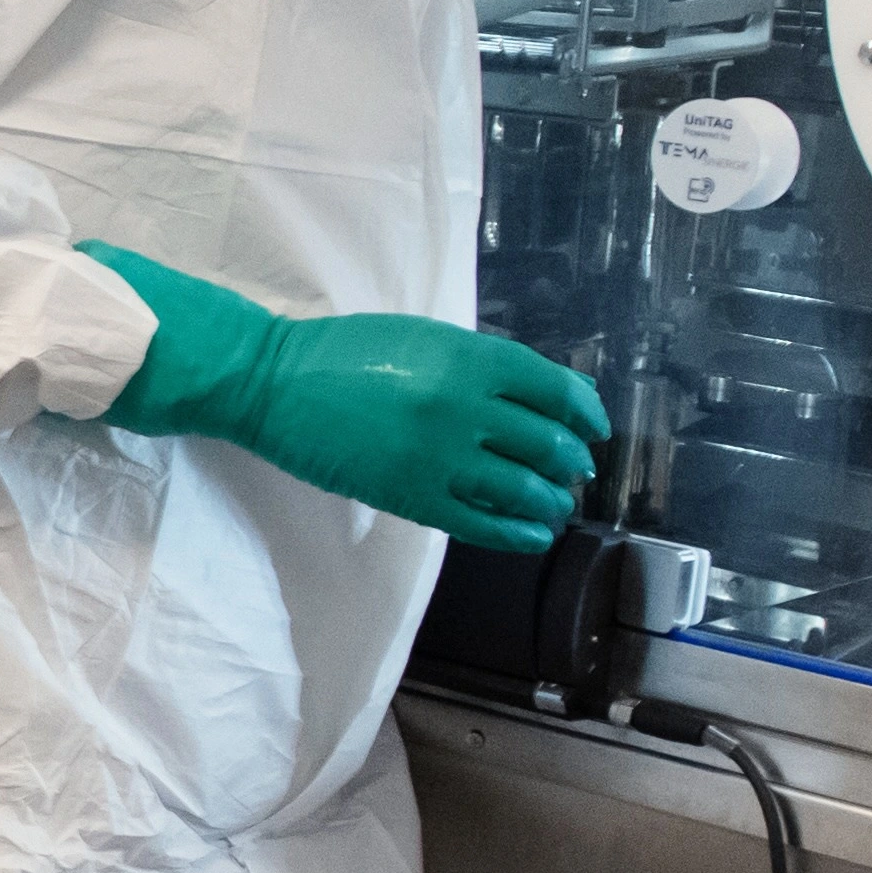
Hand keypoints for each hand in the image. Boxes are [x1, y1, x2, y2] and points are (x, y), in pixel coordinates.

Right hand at [83, 243, 607, 549]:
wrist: (277, 385)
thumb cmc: (348, 354)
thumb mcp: (426, 338)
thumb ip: (485, 364)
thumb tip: (547, 394)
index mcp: (471, 359)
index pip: (556, 390)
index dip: (586, 413)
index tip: (594, 428)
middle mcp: (465, 407)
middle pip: (549, 444)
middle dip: (572, 463)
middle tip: (573, 471)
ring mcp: (441, 457)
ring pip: (524, 491)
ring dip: (551, 502)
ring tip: (555, 505)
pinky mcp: (414, 498)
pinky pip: (484, 525)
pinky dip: (519, 533)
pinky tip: (532, 534)